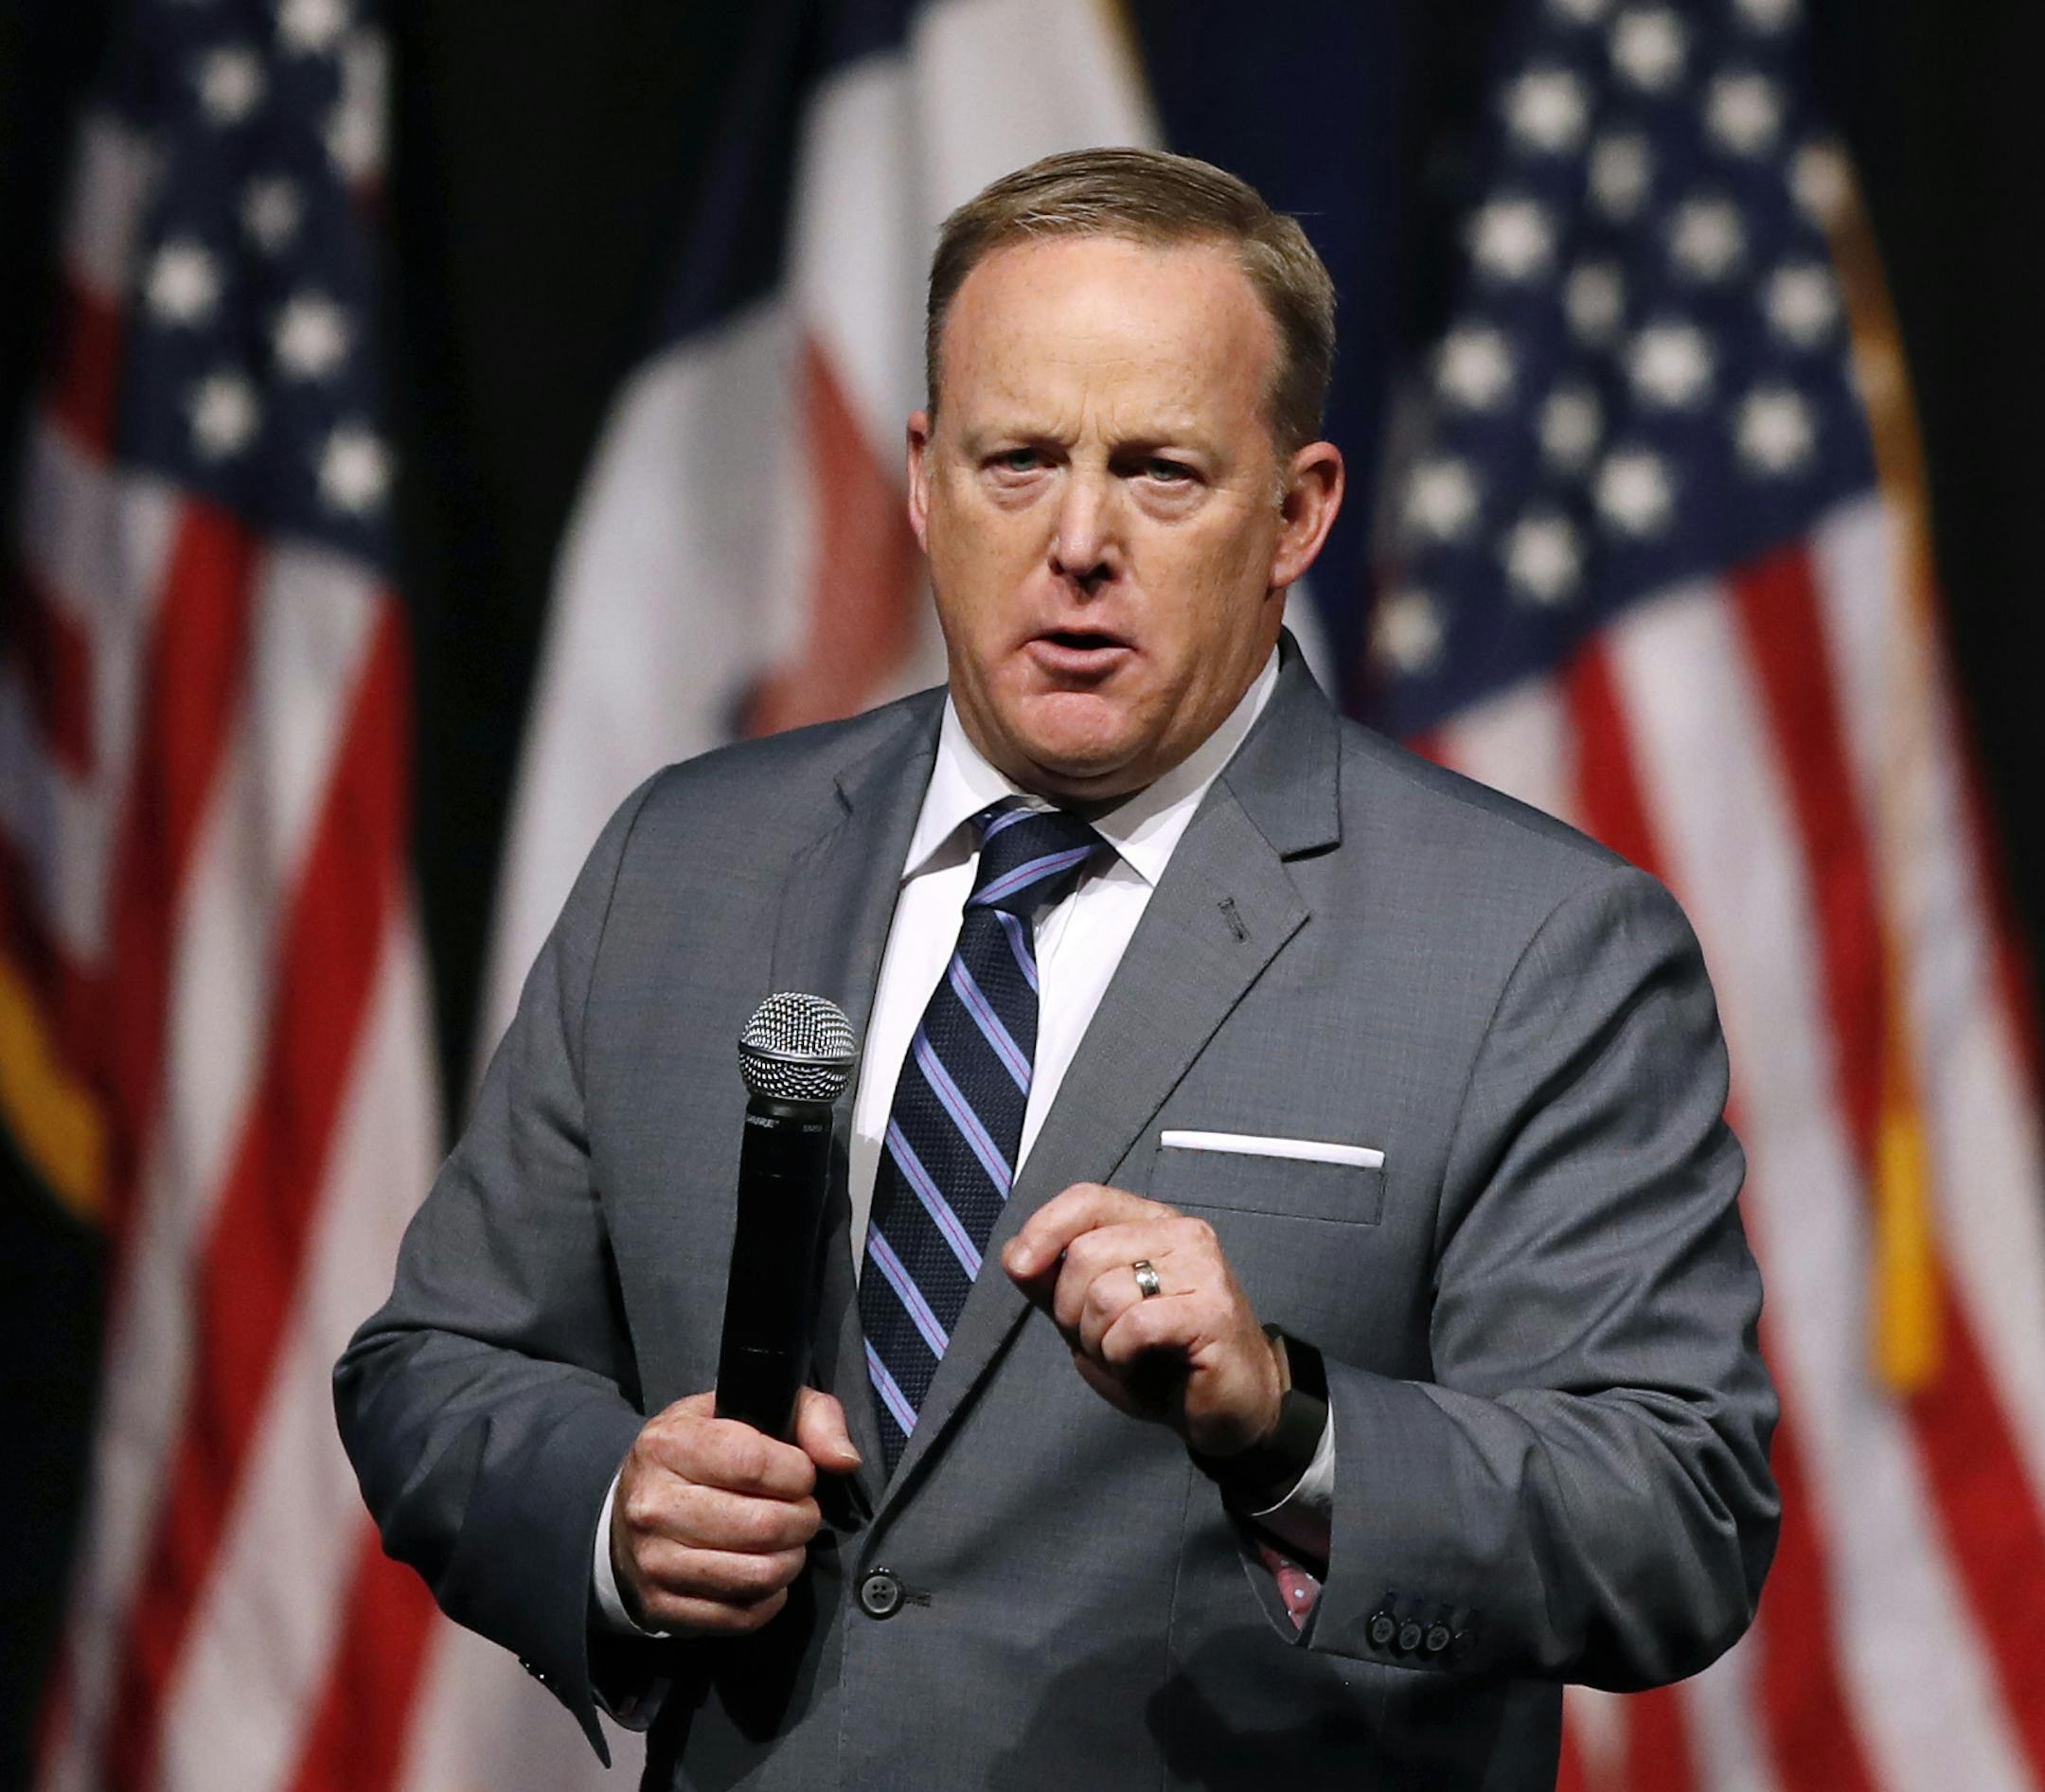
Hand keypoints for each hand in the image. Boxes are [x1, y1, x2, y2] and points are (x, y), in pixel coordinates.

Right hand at [609, 1387, 860, 1634]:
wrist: (629, 1509)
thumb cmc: (703, 1453)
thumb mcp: (751, 1410)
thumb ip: (812, 1417)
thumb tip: (844, 1460)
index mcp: (669, 1444)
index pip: (754, 1463)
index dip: (798, 1473)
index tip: (800, 1475)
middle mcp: (654, 1505)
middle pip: (764, 1525)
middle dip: (802, 1519)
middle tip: (800, 1511)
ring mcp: (654, 1561)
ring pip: (758, 1574)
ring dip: (792, 1559)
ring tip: (787, 1542)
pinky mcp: (662, 1607)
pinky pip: (742, 1616)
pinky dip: (770, 1598)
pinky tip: (766, 1572)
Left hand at [1000, 1183, 1282, 1457]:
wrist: (1228, 1410)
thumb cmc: (1162, 1362)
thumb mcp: (1092, 1320)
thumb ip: (1054, 1284)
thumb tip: (1016, 1255)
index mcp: (1151, 1224)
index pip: (1087, 1200)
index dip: (1043, 1228)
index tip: (1020, 1267)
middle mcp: (1181, 1234)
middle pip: (1085, 1252)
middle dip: (1071, 1309)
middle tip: (1101, 1339)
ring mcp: (1202, 1269)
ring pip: (1106, 1292)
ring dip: (1098, 1340)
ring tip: (1125, 1356)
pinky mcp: (1214, 1311)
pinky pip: (1135, 1326)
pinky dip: (1120, 1356)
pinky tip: (1139, 1366)